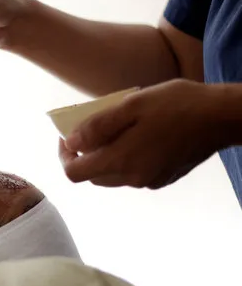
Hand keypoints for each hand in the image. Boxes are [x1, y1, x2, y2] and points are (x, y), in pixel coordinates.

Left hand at [58, 79, 226, 188]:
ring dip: (104, 156)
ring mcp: (150, 180)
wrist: (222, 116)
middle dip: (84, 155)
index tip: (67, 136)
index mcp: (121, 162)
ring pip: (112, 175)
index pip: (74, 172)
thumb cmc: (176, 105)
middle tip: (88, 128)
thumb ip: (96, 127)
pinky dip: (125, 158)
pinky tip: (136, 134)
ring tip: (114, 128)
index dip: (64, 155)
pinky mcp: (163, 177)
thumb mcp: (130, 106)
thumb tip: (71, 142)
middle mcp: (133, 178)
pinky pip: (132, 172)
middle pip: (92, 175)